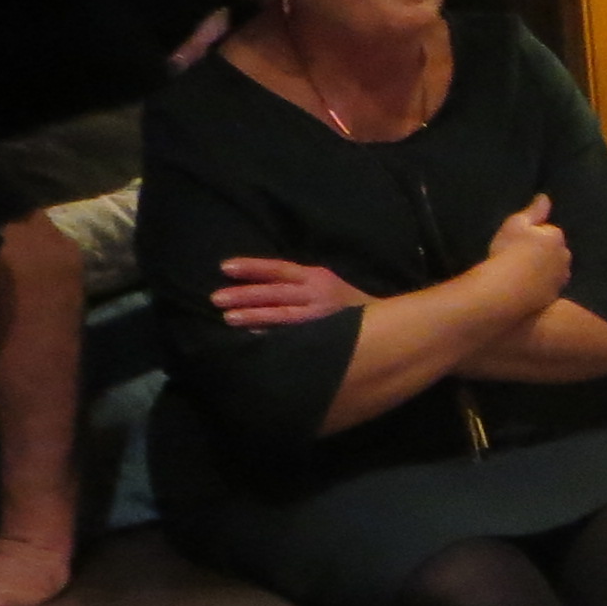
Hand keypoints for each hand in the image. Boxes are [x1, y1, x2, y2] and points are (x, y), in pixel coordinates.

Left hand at [213, 254, 369, 327]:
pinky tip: (253, 338)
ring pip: (280, 315)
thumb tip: (262, 287)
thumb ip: (300, 286)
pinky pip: (292, 336)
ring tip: (227, 318)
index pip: (278, 268)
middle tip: (215, 298)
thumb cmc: (351, 307)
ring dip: (252, 316)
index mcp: (317, 277)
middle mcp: (317, 294)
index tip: (225, 267)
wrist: (390, 326)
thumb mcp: (328, 287)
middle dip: (244, 294)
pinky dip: (272, 336)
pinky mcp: (324, 337)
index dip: (251, 267)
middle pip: (274, 292)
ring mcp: (320, 317)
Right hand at [483, 194, 572, 309]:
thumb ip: (534, 211)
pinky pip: (550, 287)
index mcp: (556, 237)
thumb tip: (545, 197)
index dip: (534, 236)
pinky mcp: (555, 296)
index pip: (550, 232)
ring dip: (545, 270)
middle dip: (544, 252)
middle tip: (520, 257)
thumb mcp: (516, 224)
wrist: (506, 289)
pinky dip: (542, 286)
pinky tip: (528, 288)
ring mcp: (561, 278)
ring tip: (523, 273)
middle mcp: (564, 257)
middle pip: (555, 251)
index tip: (519, 241)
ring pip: (555, 270)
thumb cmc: (509, 251)